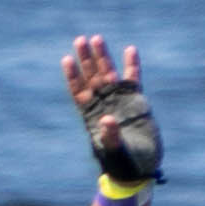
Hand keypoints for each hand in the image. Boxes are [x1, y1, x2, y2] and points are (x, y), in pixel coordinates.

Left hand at [63, 34, 159, 188]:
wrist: (138, 167)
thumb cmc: (122, 163)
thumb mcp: (115, 151)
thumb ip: (110, 137)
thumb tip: (106, 119)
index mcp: (92, 115)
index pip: (79, 91)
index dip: (73, 76)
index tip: (66, 59)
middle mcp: (103, 104)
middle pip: (91, 76)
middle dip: (86, 59)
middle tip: (80, 39)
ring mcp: (119, 99)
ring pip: (108, 73)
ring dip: (103, 57)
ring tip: (97, 38)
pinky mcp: (135, 99)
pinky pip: (132, 78)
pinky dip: (131, 64)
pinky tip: (129, 49)